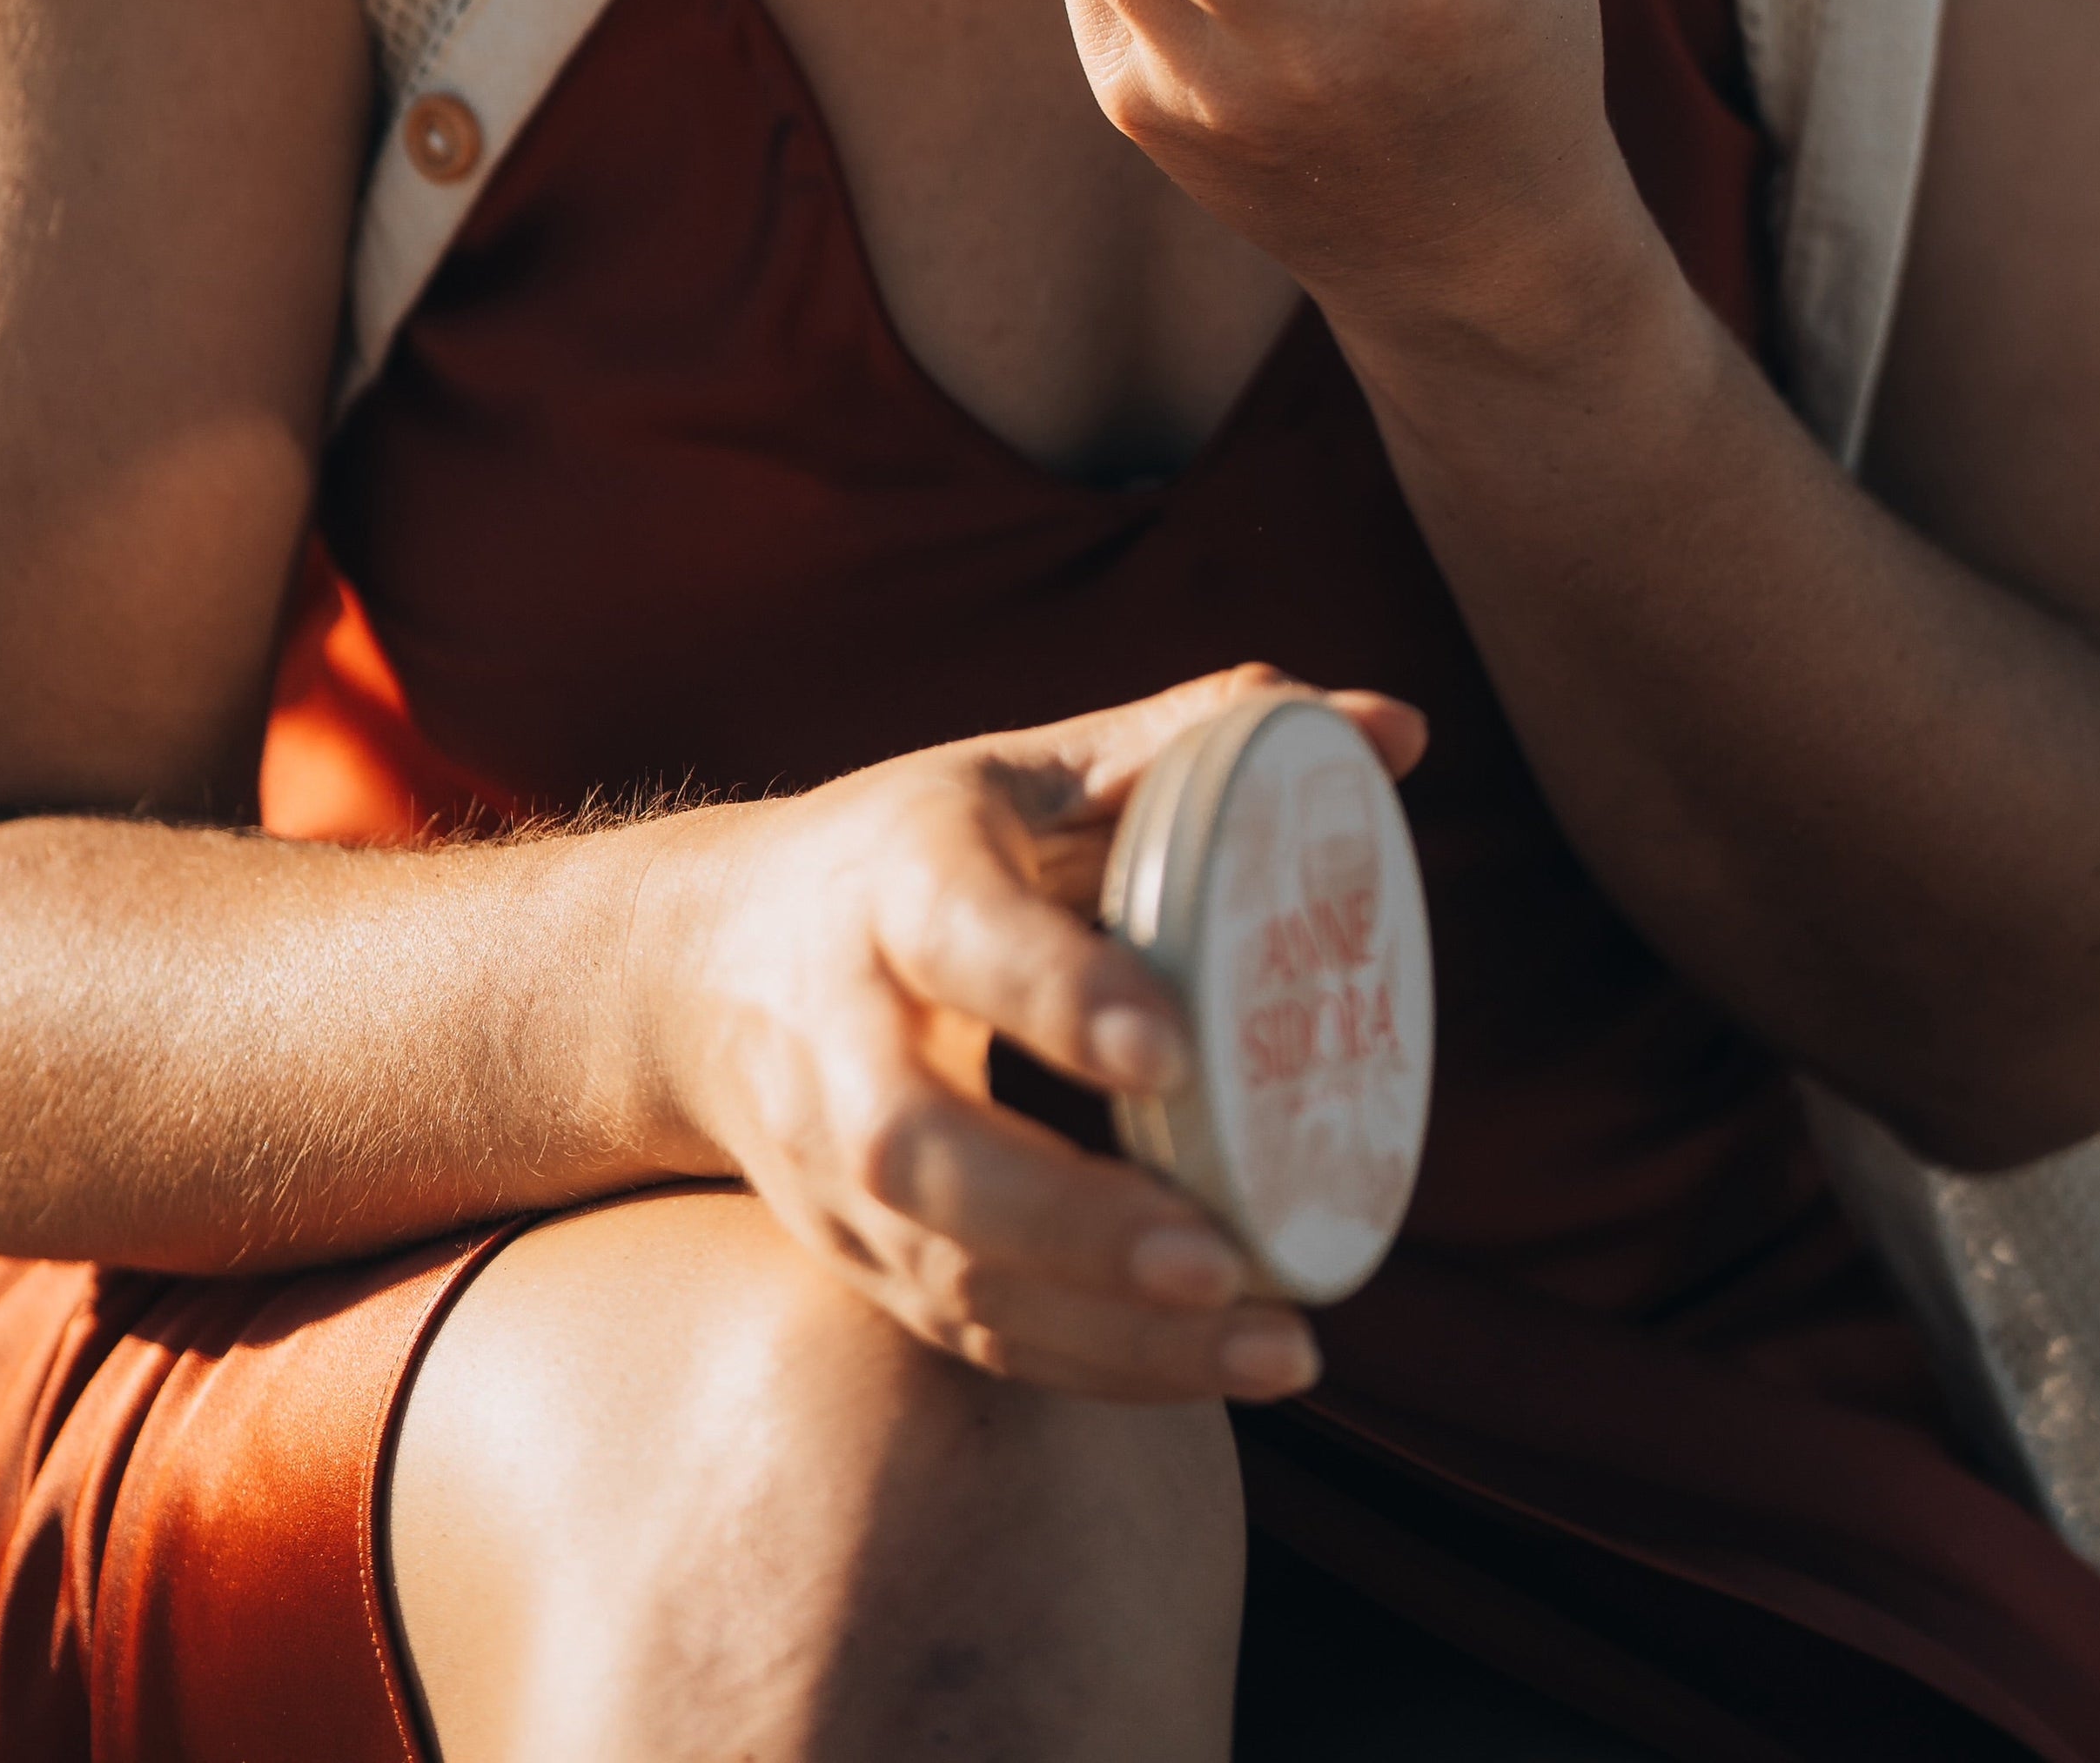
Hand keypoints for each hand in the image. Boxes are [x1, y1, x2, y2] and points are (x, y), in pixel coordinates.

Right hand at [641, 666, 1423, 1400]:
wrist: (698, 971)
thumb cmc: (914, 847)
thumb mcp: (1031, 767)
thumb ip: (1200, 741)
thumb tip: (1401, 730)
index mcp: (894, 882)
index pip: (964, 939)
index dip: (1058, 995)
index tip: (1172, 1054)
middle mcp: (844, 1036)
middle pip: (926, 1150)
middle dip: (1075, 1219)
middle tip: (1222, 1257)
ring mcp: (837, 1172)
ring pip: (954, 1276)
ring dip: (1113, 1333)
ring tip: (1273, 1343)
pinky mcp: (862, 1260)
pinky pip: (974, 1336)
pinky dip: (1098, 1368)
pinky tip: (1224, 1366)